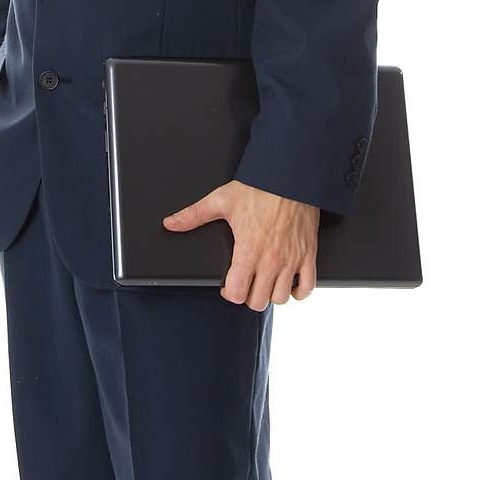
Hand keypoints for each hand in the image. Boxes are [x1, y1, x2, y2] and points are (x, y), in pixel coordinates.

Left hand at [162, 180, 319, 308]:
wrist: (290, 177)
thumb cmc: (258, 188)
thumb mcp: (222, 200)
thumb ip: (194, 215)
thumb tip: (171, 223)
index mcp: (248, 250)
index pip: (237, 294)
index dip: (229, 293)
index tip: (228, 285)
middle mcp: (270, 260)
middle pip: (258, 301)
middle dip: (248, 296)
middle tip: (246, 283)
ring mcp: (291, 260)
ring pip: (281, 298)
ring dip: (271, 294)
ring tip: (265, 282)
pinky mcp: (308, 255)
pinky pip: (307, 288)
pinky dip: (299, 291)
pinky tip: (289, 283)